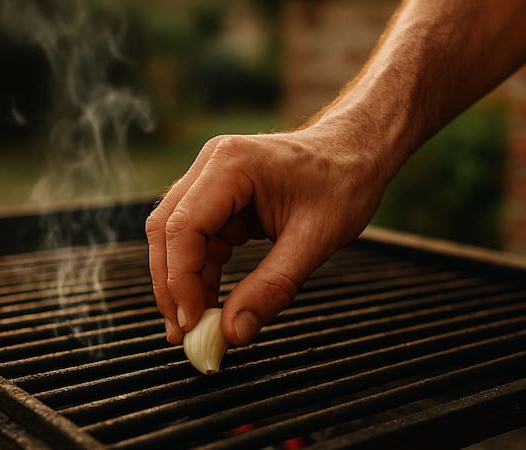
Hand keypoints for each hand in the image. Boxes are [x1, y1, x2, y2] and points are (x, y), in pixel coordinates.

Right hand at [146, 122, 384, 345]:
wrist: (357, 153)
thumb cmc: (343, 182)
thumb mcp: (315, 240)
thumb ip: (272, 287)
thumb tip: (233, 332)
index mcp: (231, 164)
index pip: (184, 226)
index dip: (180, 280)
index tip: (192, 322)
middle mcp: (212, 165)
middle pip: (168, 231)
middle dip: (171, 285)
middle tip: (182, 333)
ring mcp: (212, 180)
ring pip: (176, 238)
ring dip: (182, 283)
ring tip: (195, 327)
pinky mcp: (219, 199)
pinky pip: (197, 240)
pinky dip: (200, 274)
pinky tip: (209, 304)